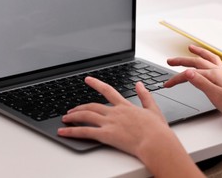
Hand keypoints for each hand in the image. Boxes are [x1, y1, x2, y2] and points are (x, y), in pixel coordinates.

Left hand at [58, 77, 202, 176]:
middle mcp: (114, 112)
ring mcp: (109, 123)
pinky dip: (72, 131)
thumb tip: (140, 84)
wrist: (156, 142)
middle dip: (79, 107)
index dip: (96, 84)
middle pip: (92, 106)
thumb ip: (145, 95)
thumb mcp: (153, 109)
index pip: (108, 91)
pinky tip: (63, 132)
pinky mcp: (105, 135)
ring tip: (65, 119)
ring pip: (85, 116)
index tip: (88, 79)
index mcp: (125, 106)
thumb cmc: (157, 130)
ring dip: (73, 116)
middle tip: (71, 109)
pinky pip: (85, 132)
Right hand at [164, 45, 221, 125]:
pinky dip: (209, 57)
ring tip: (190, 48)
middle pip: (196, 62)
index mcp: (214, 75)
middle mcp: (218, 71)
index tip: (167, 84)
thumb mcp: (215, 96)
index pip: (189, 74)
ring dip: (197, 52)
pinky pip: (215, 62)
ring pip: (207, 58)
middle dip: (181, 61)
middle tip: (169, 61)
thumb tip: (187, 72)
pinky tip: (208, 58)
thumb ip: (201, 83)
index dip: (176, 78)